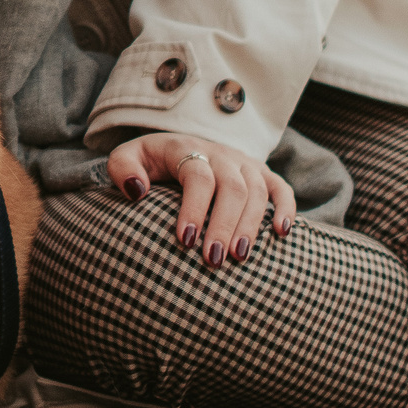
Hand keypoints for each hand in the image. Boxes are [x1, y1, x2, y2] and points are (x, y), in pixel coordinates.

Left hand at [105, 131, 296, 269]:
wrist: (177, 147)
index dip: (193, 208)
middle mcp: (219, 153)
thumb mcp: (126, 158)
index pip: (197, 175)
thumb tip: (137, 191)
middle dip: (223, 224)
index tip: (184, 241)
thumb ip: (122, 169)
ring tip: (238, 257)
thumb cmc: (149, 162)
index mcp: (185, 147)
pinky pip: (280, 188)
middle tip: (213, 260)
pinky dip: (286, 208)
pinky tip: (280, 234)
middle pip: (231, 186)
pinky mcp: (260, 174)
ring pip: (257, 190)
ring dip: (250, 224)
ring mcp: (243, 163)